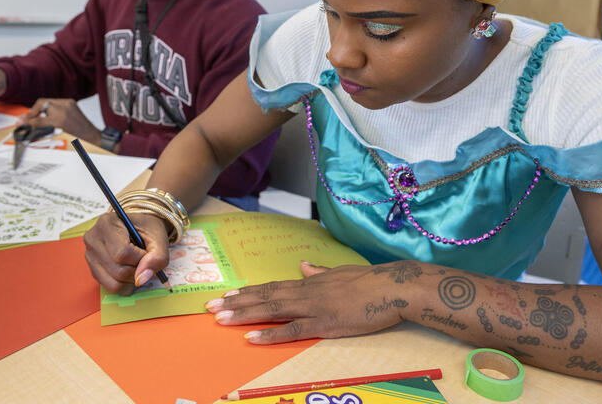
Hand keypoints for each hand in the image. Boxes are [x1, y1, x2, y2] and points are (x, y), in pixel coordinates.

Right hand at [18, 98, 101, 145]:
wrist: (92, 136)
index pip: (38, 119)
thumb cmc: (77, 139)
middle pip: (41, 104)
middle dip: (33, 111)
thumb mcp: (56, 137)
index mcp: (60, 119)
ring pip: (48, 102)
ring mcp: (69, 104)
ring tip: (37, 118)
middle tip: (27, 118)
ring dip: (41, 109)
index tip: (20, 123)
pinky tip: (48, 115)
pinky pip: (55, 102)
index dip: (28, 122)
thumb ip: (41, 129)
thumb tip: (26, 126)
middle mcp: (65, 109)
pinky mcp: (71, 102)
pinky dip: (49, 108)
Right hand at [83, 211, 171, 294]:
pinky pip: (110, 287)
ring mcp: (90, 256)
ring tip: (136, 264)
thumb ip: (157, 257)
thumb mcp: (158, 237)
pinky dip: (124, 284)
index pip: (122, 254)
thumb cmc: (147, 229)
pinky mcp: (93, 269)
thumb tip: (141, 279)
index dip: (140, 259)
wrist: (138, 227)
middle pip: (118, 271)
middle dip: (138, 270)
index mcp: (107, 224)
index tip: (146, 252)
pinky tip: (128, 269)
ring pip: (114, 284)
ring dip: (131, 279)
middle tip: (143, 259)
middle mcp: (93, 239)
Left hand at [204, 261, 411, 343]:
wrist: (392, 287)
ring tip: (220, 319)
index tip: (227, 294)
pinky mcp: (324, 323)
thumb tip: (305, 265)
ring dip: (244, 314)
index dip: (248, 291)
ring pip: (271, 310)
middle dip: (235, 302)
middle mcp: (306, 291)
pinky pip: (291, 330)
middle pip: (264, 296)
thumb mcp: (340, 272)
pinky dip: (270, 334)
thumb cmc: (370, 282)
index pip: (272, 286)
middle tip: (209, 307)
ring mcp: (313, 307)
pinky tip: (251, 337)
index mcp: (310, 282)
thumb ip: (320, 272)